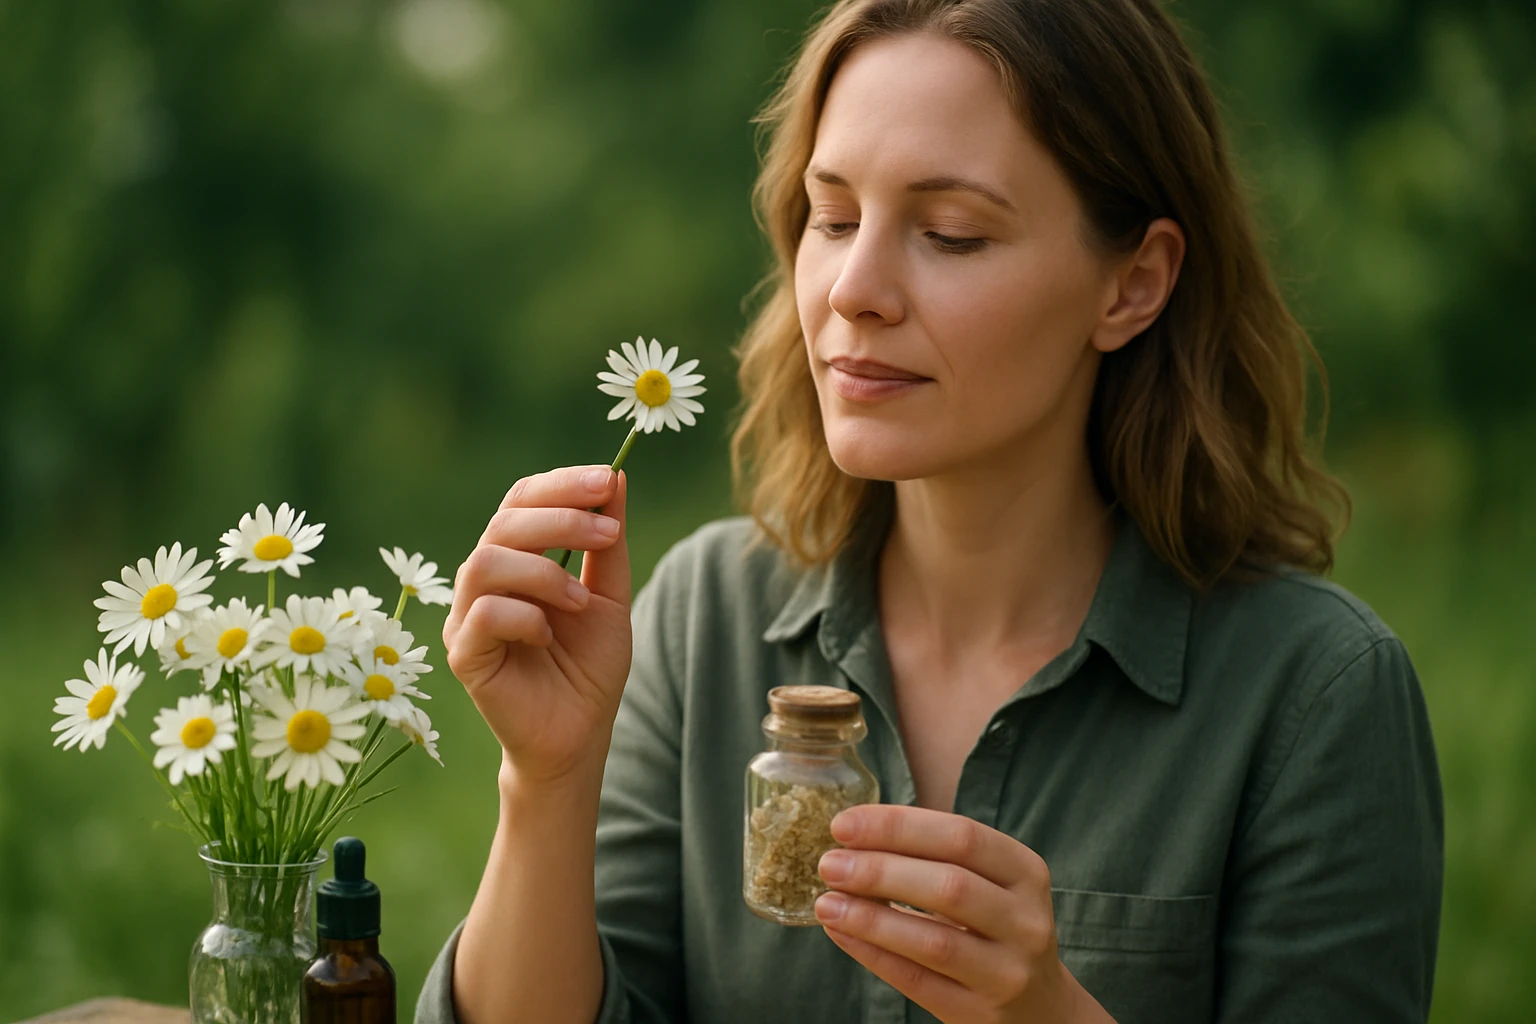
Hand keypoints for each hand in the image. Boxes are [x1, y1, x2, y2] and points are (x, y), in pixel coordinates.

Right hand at [442, 466, 632, 785]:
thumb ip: (607, 544)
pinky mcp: (462, 654)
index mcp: (515, 557)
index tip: (608, 480)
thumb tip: (615, 478)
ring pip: (485, 561)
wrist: (579, 736)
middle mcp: (483, 580)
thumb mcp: (610, 597)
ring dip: (544, 572)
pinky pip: (482, 613)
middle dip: (561, 520)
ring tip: (581, 601)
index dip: (562, 484)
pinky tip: (549, 636)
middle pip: (504, 521)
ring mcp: (466, 616)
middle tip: (608, 535)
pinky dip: (525, 615)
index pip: (522, 499)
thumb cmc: (588, 667)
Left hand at [815, 805, 1113, 1023]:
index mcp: (1025, 872)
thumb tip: (853, 838)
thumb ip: (935, 857)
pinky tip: (841, 933)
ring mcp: (1006, 971)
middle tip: (829, 864)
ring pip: (934, 940)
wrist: (1038, 1008)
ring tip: (826, 903)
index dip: (898, 826)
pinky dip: (873, 954)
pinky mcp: (978, 1011)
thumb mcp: (988, 884)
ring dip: (871, 918)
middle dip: (879, 871)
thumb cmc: (995, 926)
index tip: (843, 825)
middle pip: (949, 885)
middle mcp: (1025, 920)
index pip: (962, 836)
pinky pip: (917, 981)